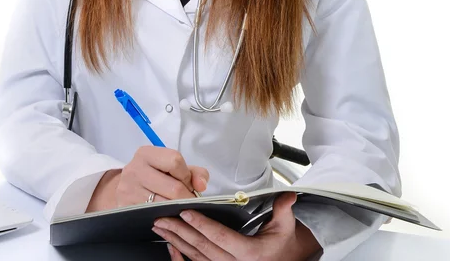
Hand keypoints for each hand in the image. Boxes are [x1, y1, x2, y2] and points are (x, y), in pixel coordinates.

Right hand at [86, 146, 208, 211]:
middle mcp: (134, 169)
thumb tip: (202, 185)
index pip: (175, 160)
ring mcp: (128, 190)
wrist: (126, 188)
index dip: (186, 175)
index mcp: (146, 153)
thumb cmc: (155, 175)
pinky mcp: (126, 208)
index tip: (188, 183)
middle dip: (186, 197)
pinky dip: (166, 217)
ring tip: (180, 208)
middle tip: (189, 201)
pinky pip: (153, 215)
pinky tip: (168, 214)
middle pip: (172, 187)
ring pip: (164, 204)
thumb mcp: (172, 167)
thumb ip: (194, 172)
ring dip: (177, 209)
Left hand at [151, 192, 321, 260]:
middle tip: (163, 217)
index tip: (187, 212)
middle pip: (202, 246)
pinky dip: (180, 258)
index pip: (220, 237)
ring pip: (195, 256)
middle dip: (180, 231)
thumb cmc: (281, 241)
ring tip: (161, 227)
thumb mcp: (285, 224)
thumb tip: (288, 195)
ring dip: (176, 241)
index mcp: (250, 253)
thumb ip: (283, 209)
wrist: (283, 259)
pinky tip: (171, 246)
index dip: (202, 224)